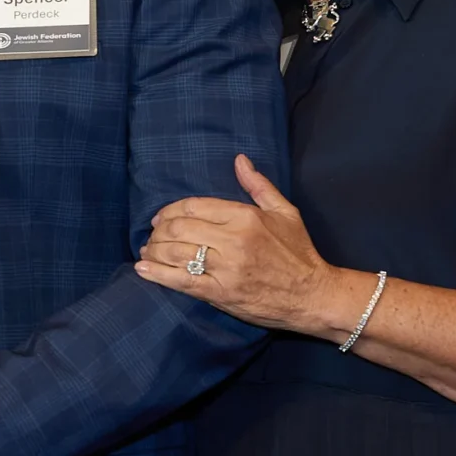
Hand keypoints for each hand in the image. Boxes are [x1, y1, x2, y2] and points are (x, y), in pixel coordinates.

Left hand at [134, 153, 353, 336]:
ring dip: (153, 250)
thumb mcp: (285, 212)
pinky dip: (157, 274)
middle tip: (152, 236)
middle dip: (158, 231)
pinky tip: (143, 269)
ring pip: (175, 253)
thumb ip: (258, 186)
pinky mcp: (220, 293)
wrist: (313, 295)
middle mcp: (233, 240)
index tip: (160, 217)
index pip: (193, 206)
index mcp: (245, 217)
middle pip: (179, 228)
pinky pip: (180, 281)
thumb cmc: (299, 252)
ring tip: (147, 251)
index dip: (170, 210)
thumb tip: (240, 160)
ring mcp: (225, 268)